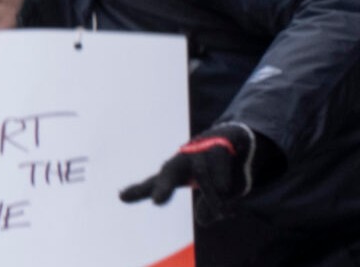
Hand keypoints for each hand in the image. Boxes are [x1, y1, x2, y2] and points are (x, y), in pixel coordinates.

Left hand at [121, 125, 258, 205]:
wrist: (240, 139)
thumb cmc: (221, 169)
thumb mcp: (215, 192)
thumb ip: (209, 207)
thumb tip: (202, 220)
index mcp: (177, 173)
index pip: (155, 183)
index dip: (139, 190)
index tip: (121, 197)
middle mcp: (184, 160)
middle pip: (170, 172)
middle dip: (164, 187)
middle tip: (157, 202)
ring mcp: (200, 150)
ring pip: (202, 174)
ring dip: (213, 195)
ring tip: (225, 211)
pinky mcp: (219, 145)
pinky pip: (219, 162)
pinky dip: (222, 177)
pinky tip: (225, 188)